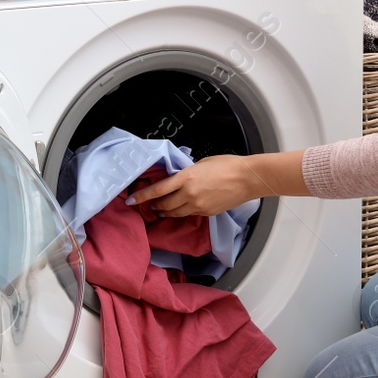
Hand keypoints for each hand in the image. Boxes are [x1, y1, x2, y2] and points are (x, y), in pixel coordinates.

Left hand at [128, 155, 265, 217]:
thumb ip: (186, 173)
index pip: (157, 190)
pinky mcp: (206, 213)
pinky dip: (181, 212)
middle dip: (154, 205)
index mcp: (186, 178)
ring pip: (174, 213)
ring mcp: (198, 205)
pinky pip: (188, 214)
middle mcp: (189, 194)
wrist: (247, 179)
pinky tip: (180, 209)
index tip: (130, 200)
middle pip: (164, 204)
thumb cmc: (227, 165)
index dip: (141, 196)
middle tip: (148, 204)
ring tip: (160, 209)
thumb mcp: (201, 163)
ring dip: (165, 211)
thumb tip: (178, 178)